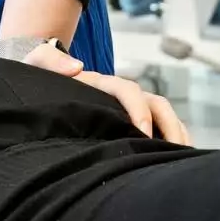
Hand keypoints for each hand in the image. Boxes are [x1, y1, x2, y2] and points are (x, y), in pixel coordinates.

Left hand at [13, 37, 190, 143]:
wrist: (40, 75)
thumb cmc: (37, 70)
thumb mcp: (38, 60)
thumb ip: (52, 61)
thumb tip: (77, 67)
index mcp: (101, 83)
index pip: (129, 91)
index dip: (139, 110)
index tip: (143, 134)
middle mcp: (119, 93)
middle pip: (156, 104)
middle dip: (169, 126)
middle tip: (174, 153)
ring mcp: (126, 106)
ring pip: (162, 115)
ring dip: (175, 133)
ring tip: (182, 160)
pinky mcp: (126, 120)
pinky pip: (157, 127)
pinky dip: (170, 138)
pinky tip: (172, 160)